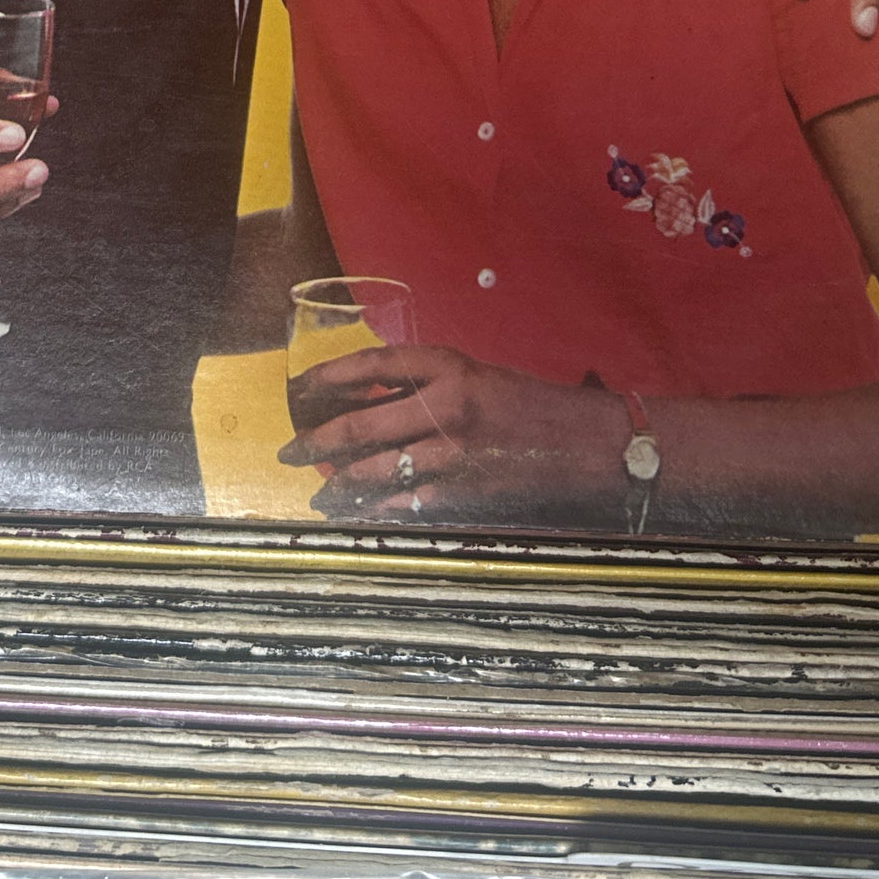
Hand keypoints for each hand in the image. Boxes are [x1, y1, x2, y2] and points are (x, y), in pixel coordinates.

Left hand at [279, 343, 632, 526]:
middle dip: (316, 442)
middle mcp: (448, 405)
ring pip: (375, 471)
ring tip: (318, 494)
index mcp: (452, 366)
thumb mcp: (478, 378)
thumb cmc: (531, 406)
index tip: (301, 387)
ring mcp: (455, 452)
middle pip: (361, 425)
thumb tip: (366, 404)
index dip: (330, 375)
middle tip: (290, 452)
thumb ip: (427, 386)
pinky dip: (377, 510)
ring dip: (338, 485)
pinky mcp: (465, 491)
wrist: (589, 443)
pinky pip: (405, 504)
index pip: (373, 365)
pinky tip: (359, 514)